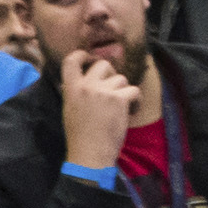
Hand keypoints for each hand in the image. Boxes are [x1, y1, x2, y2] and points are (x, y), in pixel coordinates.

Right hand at [60, 49, 133, 169]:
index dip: (82, 55)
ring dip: (124, 91)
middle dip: (112, 74)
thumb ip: (77, 92)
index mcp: (71, 89)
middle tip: (113, 90)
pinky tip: (131, 111)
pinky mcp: (119, 98)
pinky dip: (136, 101)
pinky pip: (134, 90)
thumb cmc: (80, 135)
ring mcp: (103, 91)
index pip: (71, 61)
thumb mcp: (70, 109)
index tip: (89, 57)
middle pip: (104, 64)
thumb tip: (86, 82)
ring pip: (122, 79)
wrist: (89, 152)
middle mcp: (86, 86)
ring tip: (121, 107)